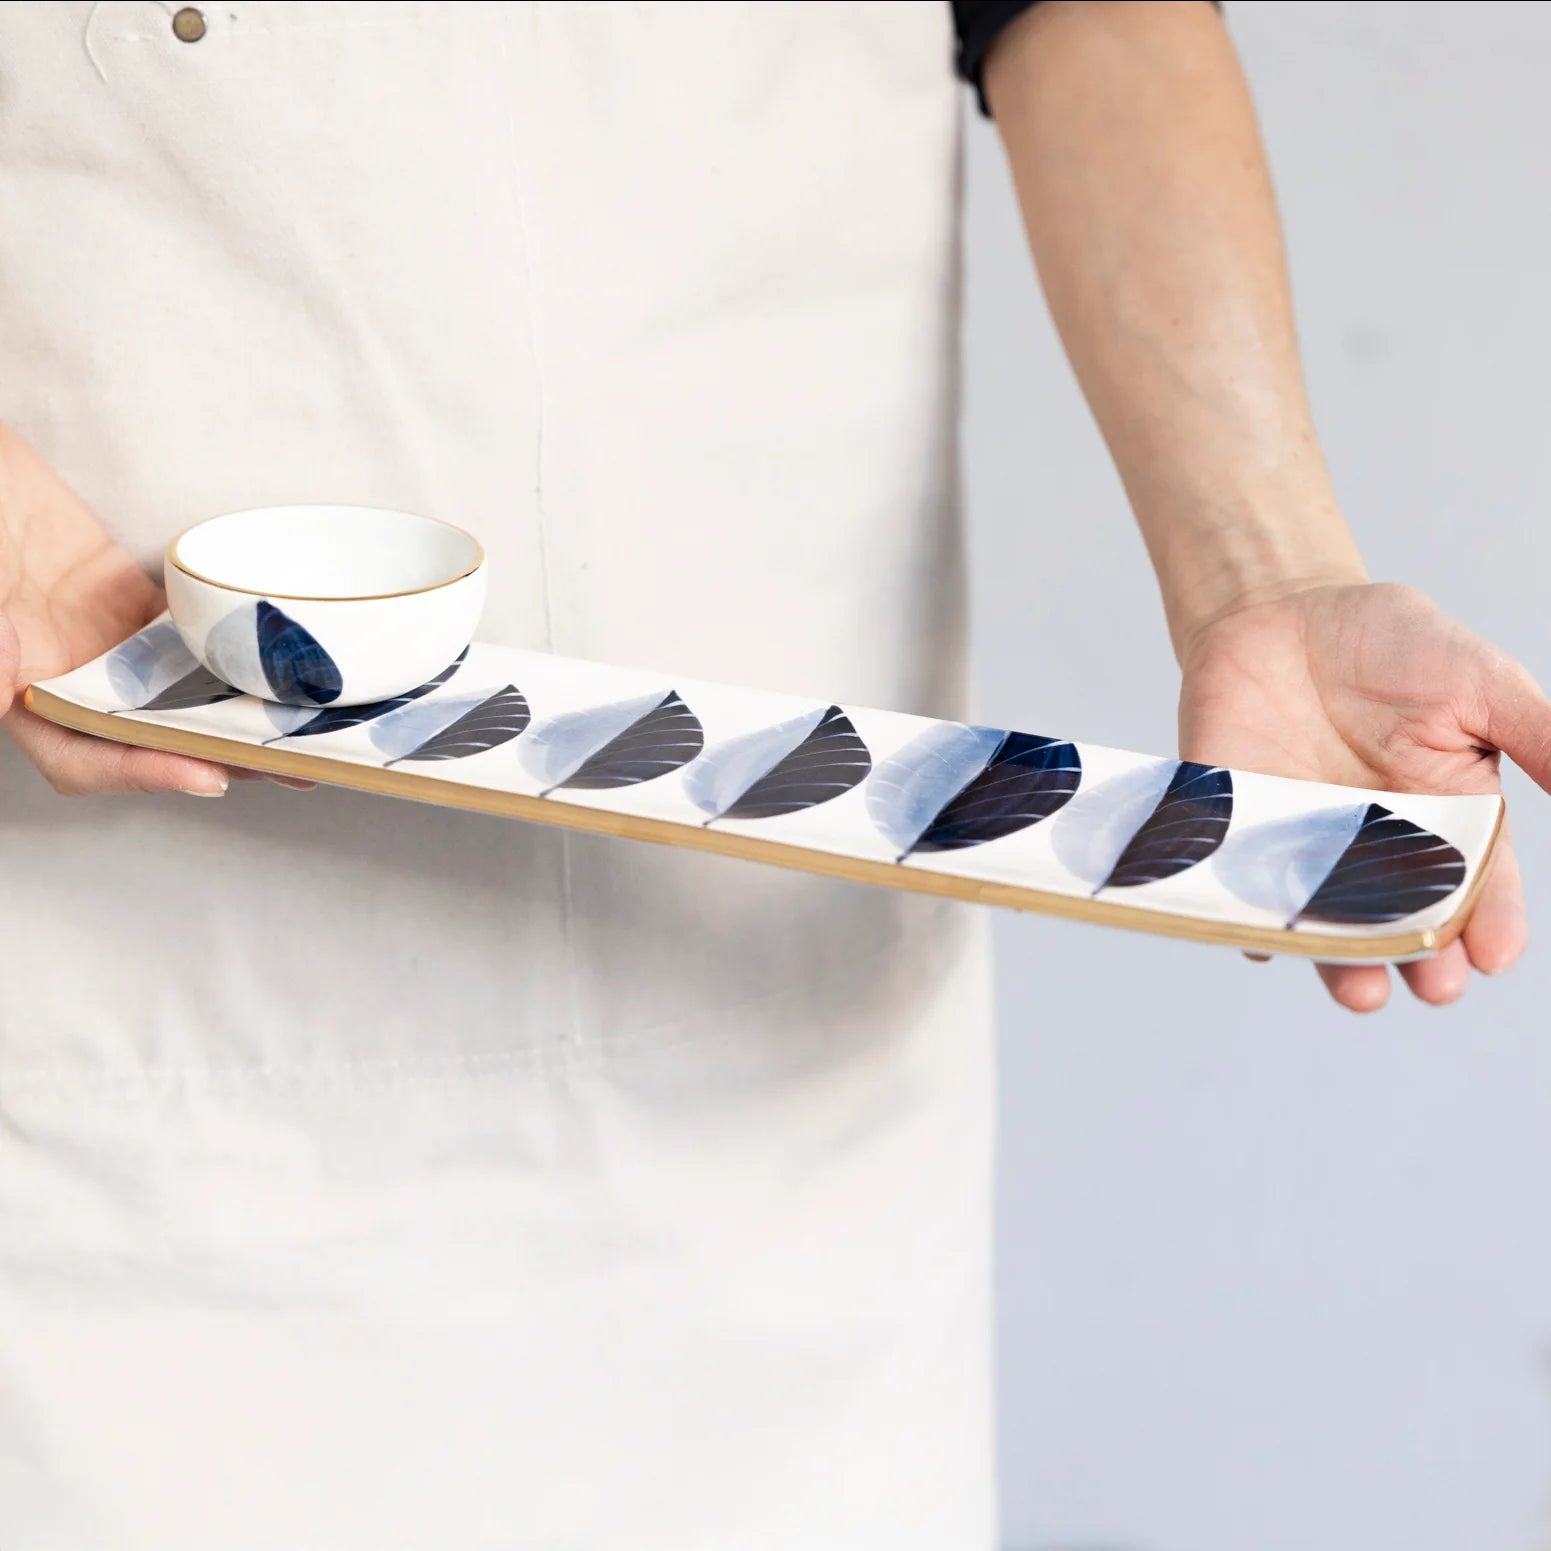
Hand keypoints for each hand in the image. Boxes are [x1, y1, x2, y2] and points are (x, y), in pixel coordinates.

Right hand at [0, 424, 306, 794]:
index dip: (146, 773)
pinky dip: (239, 662)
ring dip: (243, 721)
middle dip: (223, 759)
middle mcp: (75, 688)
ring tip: (310, 736)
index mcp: (25, 699)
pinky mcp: (145, 615)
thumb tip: (3, 698)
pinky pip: (197, 647)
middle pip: (156, 740)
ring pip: (185, 701)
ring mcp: (113, 654)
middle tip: (293, 770)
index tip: (209, 775)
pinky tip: (288, 673)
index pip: (87, 760)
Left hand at [1179, 580, 1550, 1011]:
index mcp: (1447, 818)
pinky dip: (1244, 914)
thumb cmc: (1391, 643)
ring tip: (1360, 990)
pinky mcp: (1236, 833)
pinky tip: (1256, 939)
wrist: (1281, 610)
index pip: (1477, 883)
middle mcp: (1376, 848)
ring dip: (1340, 959)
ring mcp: (1304, 846)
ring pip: (1325, 920)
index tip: (1495, 956)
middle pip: (1404, 919)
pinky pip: (1239, 885)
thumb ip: (1538, 734)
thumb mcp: (1476, 679)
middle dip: (1421, 957)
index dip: (1491, 922)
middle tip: (1434, 985)